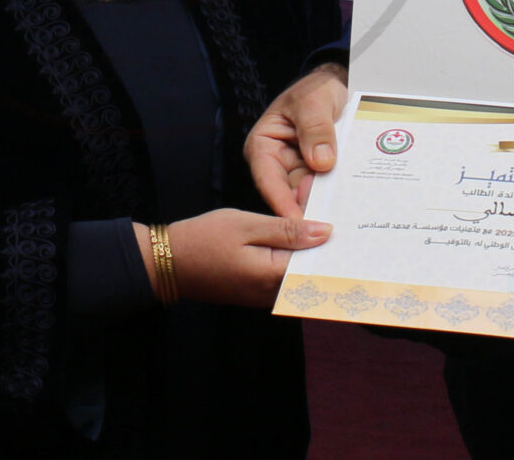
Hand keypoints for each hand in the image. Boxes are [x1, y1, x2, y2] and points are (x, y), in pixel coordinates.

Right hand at [139, 209, 329, 307]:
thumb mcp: (246, 225)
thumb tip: (325, 232)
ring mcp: (266, 296)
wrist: (168, 263)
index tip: (345, 220)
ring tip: (318, 221)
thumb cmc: (203, 239)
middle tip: (335, 217)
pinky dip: (293, 258)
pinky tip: (296, 236)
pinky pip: (285, 277)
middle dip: (324, 246)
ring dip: (309, 252)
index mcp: (274, 276)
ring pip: (299, 274)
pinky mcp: (258, 292)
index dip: (333, 241)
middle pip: (312, 271)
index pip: (318, 264)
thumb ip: (287, 230)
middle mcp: (275, 294)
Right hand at [245, 63, 348, 217]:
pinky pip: (325, 187)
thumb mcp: (314, 102)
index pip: (268, 179)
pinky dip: (335, 195)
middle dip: (307, 209)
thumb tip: (322, 162)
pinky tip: (349, 206)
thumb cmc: (315, 88)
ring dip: (324, 204)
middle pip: (289, 194)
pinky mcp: (317, 172)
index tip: (297, 221)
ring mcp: (298, 170)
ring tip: (341, 221)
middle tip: (326, 229)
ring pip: (309, 194)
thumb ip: (316, 129)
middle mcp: (277, 163)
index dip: (282, 202)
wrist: (334, 85)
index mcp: (263, 146)